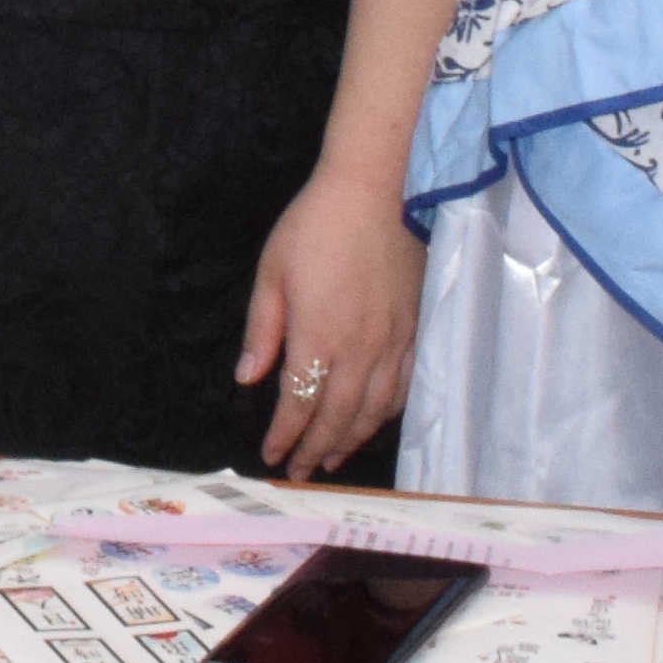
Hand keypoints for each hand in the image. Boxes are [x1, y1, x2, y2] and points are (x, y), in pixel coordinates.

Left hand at [238, 163, 426, 474]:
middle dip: (316, 450)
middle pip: (337, 417)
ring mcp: (394, 341)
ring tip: (332, 457)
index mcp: (319, 336)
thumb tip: (247, 378)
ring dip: (351, 440)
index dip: (285, 435)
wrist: (378, 189)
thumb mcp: (272, 270)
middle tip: (301, 473)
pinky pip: (405, 386)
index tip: (272, 455)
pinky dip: (387, 413)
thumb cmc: (316, 224)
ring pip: (374, 409)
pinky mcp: (415, 328)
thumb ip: (263, 330)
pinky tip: (374, 421)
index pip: (299, 403)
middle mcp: (360, 349)